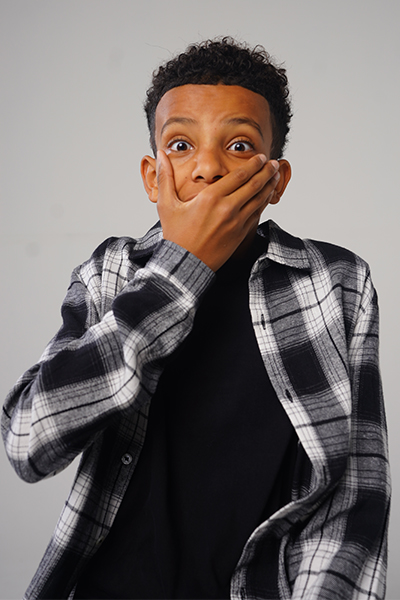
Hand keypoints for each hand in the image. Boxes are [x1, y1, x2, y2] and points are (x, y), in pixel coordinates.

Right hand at [156, 150, 280, 270]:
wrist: (185, 264)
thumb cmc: (175, 235)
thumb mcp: (166, 204)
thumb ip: (165, 177)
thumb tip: (159, 154)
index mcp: (210, 198)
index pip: (239, 175)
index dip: (253, 165)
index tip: (260, 157)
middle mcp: (226, 208)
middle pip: (254, 185)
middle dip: (267, 172)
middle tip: (275, 163)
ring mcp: (236, 222)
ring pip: (259, 199)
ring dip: (270, 186)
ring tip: (277, 176)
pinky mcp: (240, 234)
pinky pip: (257, 214)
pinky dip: (264, 203)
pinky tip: (267, 196)